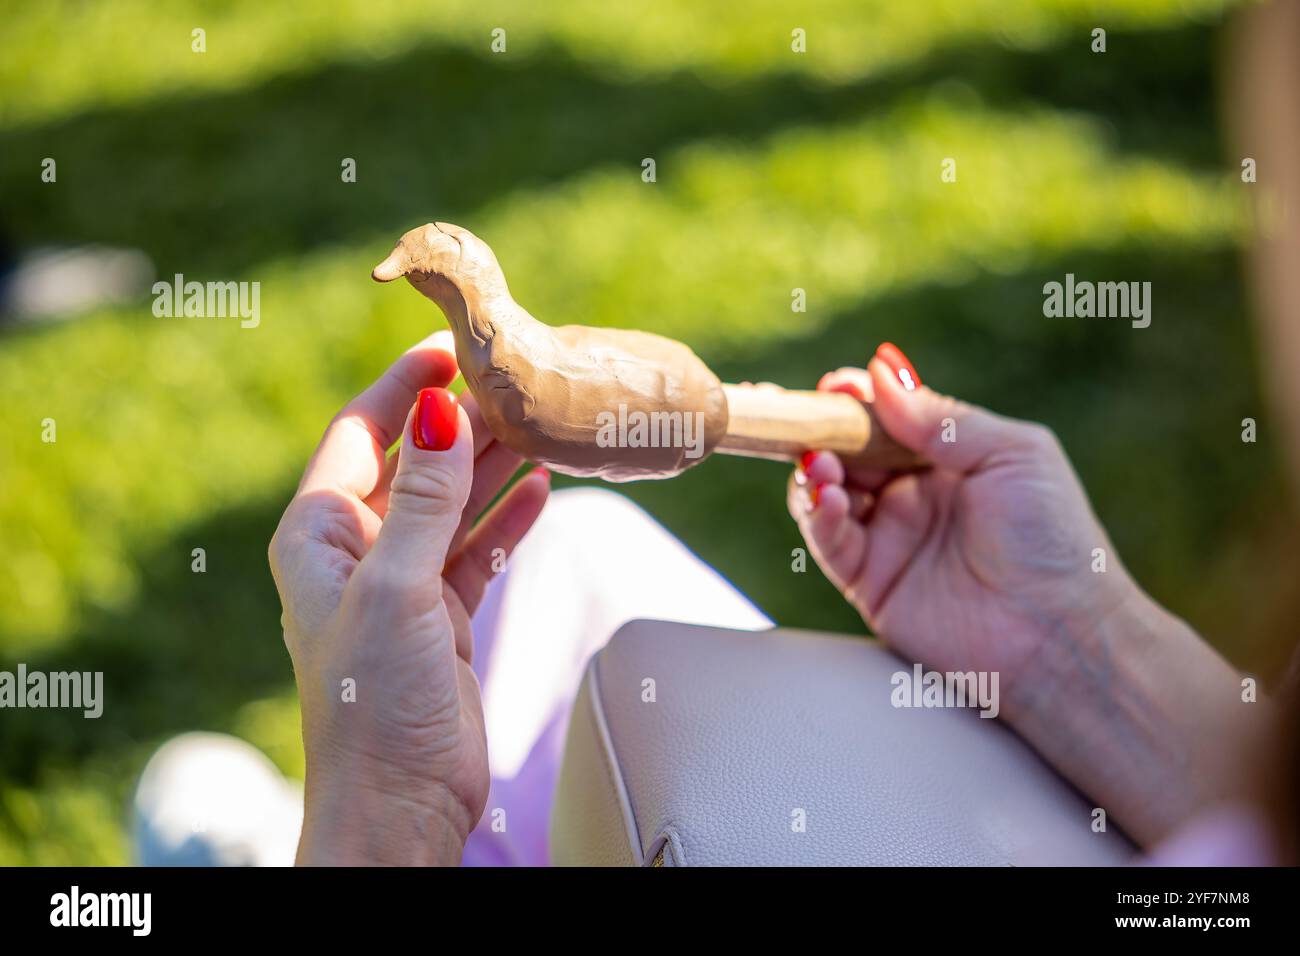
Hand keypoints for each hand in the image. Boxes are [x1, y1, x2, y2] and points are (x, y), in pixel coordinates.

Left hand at [270, 331, 549, 864]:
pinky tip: (543, 489)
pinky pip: (479, 548)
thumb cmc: (374, 703)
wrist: (399, 804)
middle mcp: (357, 550)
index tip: (453, 348)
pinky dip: (509, 519)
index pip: (362, 433)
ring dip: (494, 466)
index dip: (405, 388)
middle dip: (464, 424)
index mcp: (319, 534)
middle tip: (520, 386)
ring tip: (543, 427)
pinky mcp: (443, 615)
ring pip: (454, 503)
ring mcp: (403, 582)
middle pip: (416, 464)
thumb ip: (423, 501)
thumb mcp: (397, 589)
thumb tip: (443, 413)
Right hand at [789, 343, 1252, 845]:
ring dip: (814, 471)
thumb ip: (942, 418)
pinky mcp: (869, 581)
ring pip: (825, 491)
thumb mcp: (1010, 455)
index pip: (886, 417)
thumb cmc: (1054, 540)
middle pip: (846, 449)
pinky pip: (829, 540)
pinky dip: (817, 515)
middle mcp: (910, 493)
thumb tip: (882, 370)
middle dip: (820, 429)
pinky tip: (828, 499)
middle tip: (805, 419)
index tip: (836, 385)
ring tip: (821, 465)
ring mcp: (887, 536)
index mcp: (946, 457)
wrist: (1060, 633)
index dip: (856, 398)